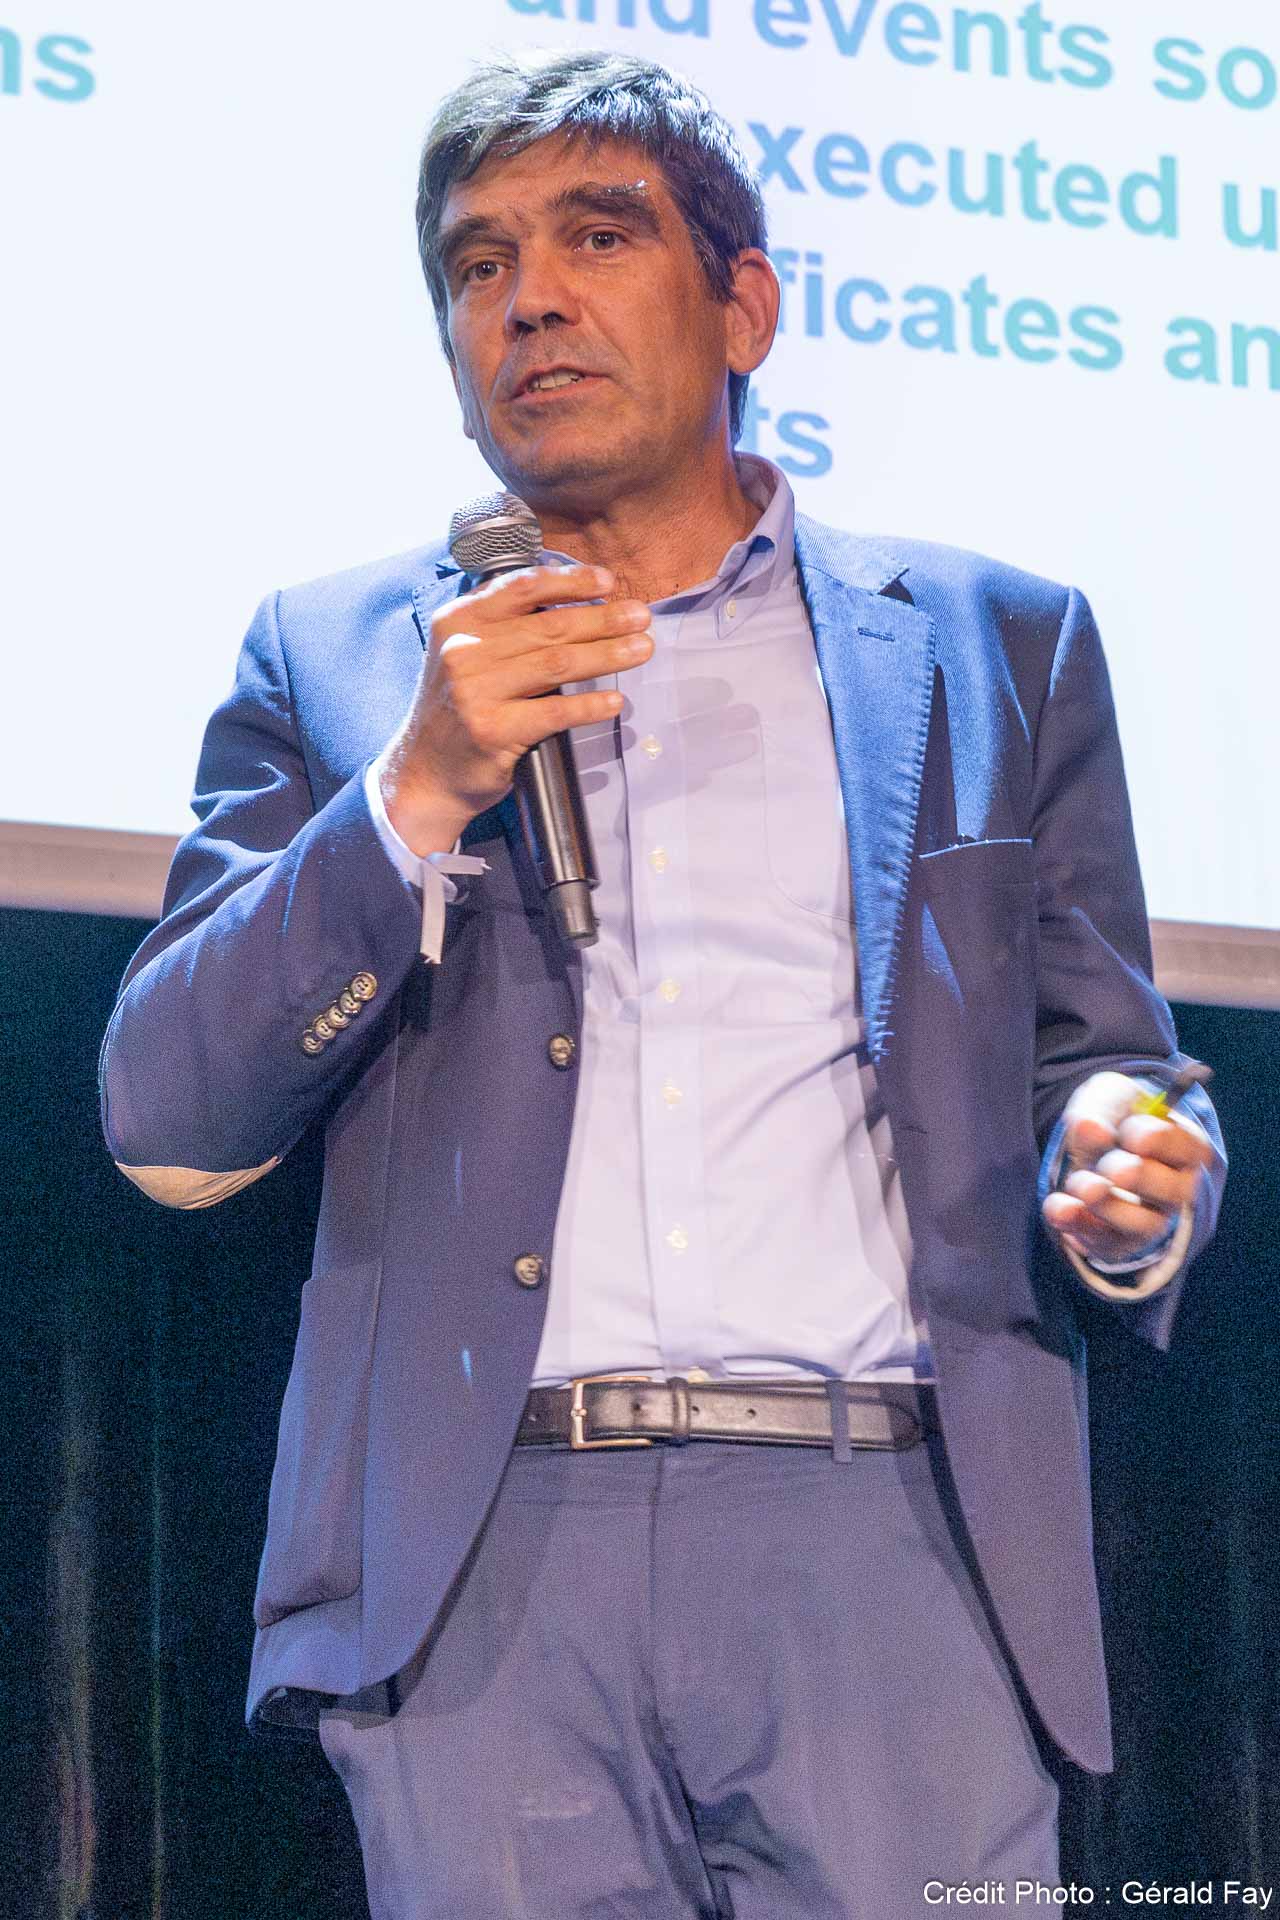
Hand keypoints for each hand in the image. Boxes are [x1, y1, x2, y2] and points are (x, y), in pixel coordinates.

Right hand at [378, 563, 652, 853]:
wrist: (427, 771)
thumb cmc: (459, 708)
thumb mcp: (466, 653)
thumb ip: (505, 625)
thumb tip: (575, 601)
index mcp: (459, 620)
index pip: (522, 586)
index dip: (571, 581)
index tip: (608, 582)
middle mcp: (464, 650)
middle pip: (549, 626)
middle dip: (603, 619)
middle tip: (641, 616)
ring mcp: (476, 691)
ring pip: (557, 663)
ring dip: (607, 655)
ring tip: (642, 650)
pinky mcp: (493, 730)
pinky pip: (555, 711)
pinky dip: (590, 705)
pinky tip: (615, 701)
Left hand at [1041, 1070, 1214, 1268]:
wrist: (1085, 1146)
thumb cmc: (1111, 1118)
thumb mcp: (1109, 1098)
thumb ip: (1103, 1109)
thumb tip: (1091, 1128)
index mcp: (1184, 1147)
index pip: (1188, 1148)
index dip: (1158, 1141)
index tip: (1128, 1133)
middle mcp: (1175, 1187)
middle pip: (1172, 1192)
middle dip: (1139, 1178)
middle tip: (1113, 1168)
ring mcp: (1149, 1218)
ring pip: (1142, 1225)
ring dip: (1108, 1205)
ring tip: (1080, 1184)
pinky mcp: (1117, 1239)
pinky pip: (1103, 1242)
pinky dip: (1078, 1223)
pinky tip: (1058, 1205)